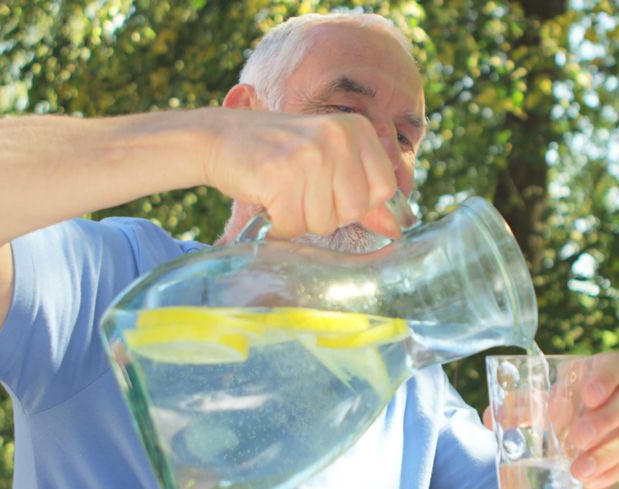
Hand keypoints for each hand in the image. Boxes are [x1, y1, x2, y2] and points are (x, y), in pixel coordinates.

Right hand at [202, 110, 400, 238]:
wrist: (219, 138)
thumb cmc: (278, 154)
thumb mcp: (328, 163)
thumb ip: (364, 195)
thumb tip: (398, 229)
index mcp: (357, 130)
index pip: (385, 190)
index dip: (357, 202)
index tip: (330, 189)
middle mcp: (338, 137)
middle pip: (354, 210)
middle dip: (326, 214)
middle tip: (301, 191)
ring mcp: (310, 154)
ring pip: (323, 222)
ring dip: (300, 219)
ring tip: (283, 191)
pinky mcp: (280, 174)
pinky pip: (294, 225)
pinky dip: (279, 224)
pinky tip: (269, 200)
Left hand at [484, 352, 618, 488]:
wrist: (571, 434)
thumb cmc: (555, 407)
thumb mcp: (536, 401)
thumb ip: (517, 406)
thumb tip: (493, 417)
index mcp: (600, 370)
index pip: (616, 364)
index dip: (606, 378)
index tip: (588, 396)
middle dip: (604, 420)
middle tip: (576, 438)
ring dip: (605, 454)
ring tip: (578, 470)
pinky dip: (611, 472)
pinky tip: (591, 482)